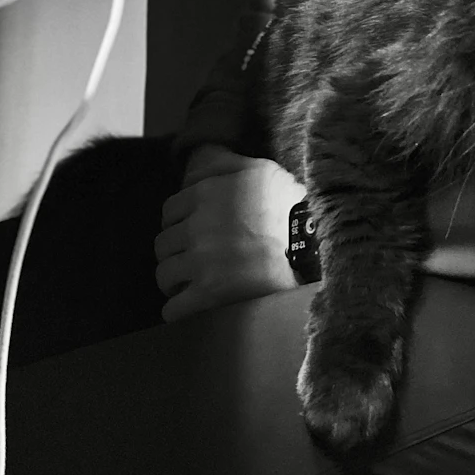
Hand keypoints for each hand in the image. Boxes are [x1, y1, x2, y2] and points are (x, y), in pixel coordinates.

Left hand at [155, 143, 303, 321]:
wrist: (311, 248)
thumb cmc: (287, 207)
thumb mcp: (259, 169)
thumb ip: (222, 165)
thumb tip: (191, 174)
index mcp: (204, 195)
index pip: (168, 212)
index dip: (178, 223)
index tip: (190, 232)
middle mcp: (196, 227)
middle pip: (163, 245)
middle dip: (175, 252)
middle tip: (192, 259)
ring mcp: (201, 261)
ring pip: (164, 274)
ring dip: (175, 281)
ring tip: (190, 284)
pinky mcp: (208, 294)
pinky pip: (174, 307)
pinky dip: (178, 310)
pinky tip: (190, 307)